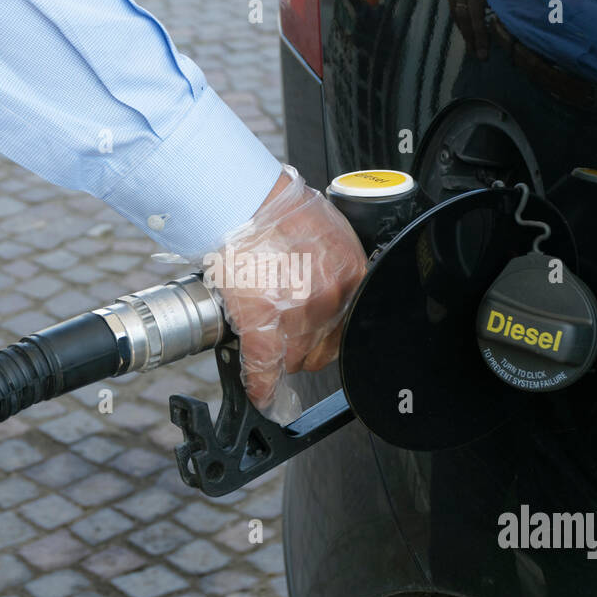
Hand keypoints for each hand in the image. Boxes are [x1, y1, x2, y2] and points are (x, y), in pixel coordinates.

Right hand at [206, 165, 366, 423]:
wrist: (246, 202)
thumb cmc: (279, 210)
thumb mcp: (329, 234)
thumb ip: (335, 265)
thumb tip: (325, 283)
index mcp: (351, 277)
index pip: (348, 324)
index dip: (329, 331)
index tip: (319, 337)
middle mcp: (330, 302)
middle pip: (323, 348)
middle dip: (306, 346)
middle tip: (286, 333)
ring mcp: (297, 319)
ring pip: (294, 360)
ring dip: (281, 358)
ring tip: (268, 346)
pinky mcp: (262, 329)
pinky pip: (264, 370)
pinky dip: (261, 386)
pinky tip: (260, 394)